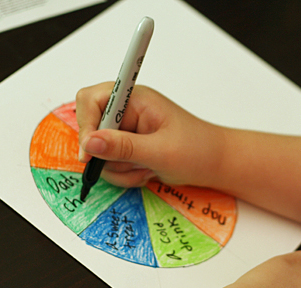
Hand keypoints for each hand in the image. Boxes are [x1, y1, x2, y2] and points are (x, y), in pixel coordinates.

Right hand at [76, 83, 225, 187]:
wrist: (215, 164)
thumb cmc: (198, 150)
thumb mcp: (160, 151)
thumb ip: (123, 147)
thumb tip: (89, 143)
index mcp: (134, 99)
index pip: (91, 100)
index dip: (86, 125)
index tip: (90, 152)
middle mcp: (126, 112)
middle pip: (90, 130)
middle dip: (108, 155)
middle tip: (133, 163)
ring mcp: (126, 131)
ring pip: (99, 153)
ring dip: (121, 169)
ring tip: (148, 168)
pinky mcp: (128, 149)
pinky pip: (111, 165)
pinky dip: (126, 175)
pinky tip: (147, 172)